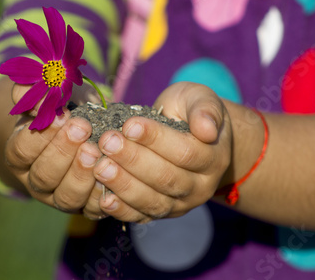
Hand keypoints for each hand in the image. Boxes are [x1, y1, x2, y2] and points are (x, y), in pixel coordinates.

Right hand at [4, 83, 107, 217]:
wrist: (88, 127)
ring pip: (67, 197)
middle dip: (63, 152)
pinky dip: (104, 194)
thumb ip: (34, 92)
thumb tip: (40, 100)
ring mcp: (61, 198)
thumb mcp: (47, 95)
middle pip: (43, 176)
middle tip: (83, 129)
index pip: (21, 151)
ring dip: (82, 175)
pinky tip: (114, 173)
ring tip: (96, 151)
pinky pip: (94, 209)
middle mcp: (36, 182)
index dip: (40, 136)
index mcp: (20, 156)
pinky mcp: (86, 208)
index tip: (62, 115)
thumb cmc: (64, 109)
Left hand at [93, 82, 232, 222]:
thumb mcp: (201, 99)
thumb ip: (205, 109)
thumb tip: (207, 129)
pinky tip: (104, 199)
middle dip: (133, 160)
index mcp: (213, 158)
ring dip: (124, 185)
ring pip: (153, 201)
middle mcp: (201, 187)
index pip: (185, 152)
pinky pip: (141, 216)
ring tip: (101, 166)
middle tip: (107, 142)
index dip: (156, 139)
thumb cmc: (190, 112)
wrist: (193, 137)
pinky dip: (122, 210)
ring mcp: (181, 204)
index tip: (129, 125)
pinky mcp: (161, 213)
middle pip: (166, 178)